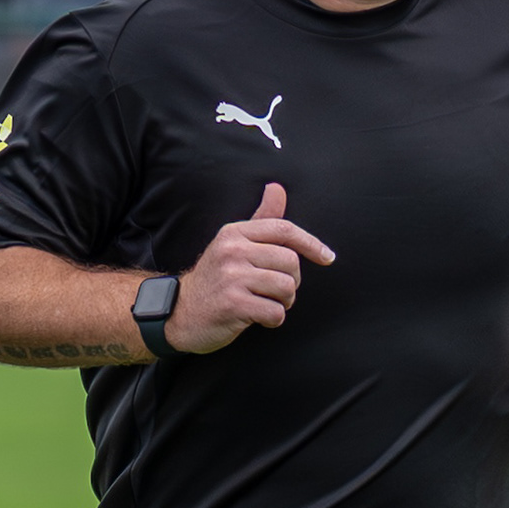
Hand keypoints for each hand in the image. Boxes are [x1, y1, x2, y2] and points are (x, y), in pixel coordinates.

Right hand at [164, 182, 334, 354]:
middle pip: (291, 262)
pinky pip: (275, 312)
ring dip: (284, 302)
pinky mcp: (232, 304)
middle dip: (292, 281)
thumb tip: (277, 188)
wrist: (180, 312)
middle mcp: (232, 251)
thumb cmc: (215, 278)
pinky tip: (258, 316)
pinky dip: (273, 319)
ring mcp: (231, 277)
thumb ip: (260, 220)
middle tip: (277, 290)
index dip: (312, 244)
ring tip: (267, 302)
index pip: (284, 230)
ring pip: (286, 288)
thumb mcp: (234, 244)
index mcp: (235, 233)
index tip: (327, 257)